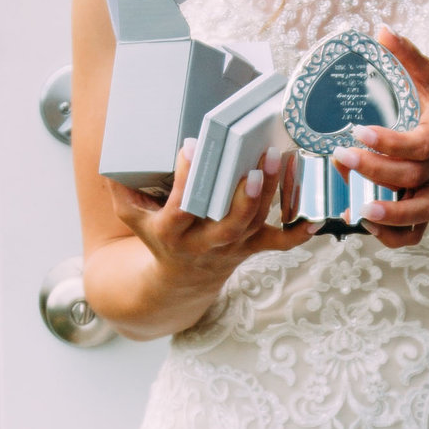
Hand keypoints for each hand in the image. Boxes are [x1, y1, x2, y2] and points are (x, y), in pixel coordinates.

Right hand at [100, 143, 312, 324]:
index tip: (190, 147)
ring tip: (281, 157)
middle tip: (257, 163)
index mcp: (174, 233)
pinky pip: (279, 242)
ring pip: (257, 223)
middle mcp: (207, 242)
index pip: (181, 206)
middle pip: (231, 222)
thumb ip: (120, 191)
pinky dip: (299, 232)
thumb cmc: (157, 237)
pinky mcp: (252, 247)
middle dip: (247, 194)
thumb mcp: (132, 217)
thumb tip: (112, 161)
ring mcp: (233, 246)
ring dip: (274, 192)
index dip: (186, 180)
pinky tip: (316, 215)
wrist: (179, 281)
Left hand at [338, 27, 428, 245]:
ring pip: (421, 210)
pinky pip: (418, 230)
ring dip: (391, 215)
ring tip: (358, 211)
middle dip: (376, 171)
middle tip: (341, 157)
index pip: (420, 143)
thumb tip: (380, 29)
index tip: (357, 131)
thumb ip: (408, 57)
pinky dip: (395, 235)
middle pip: (413, 176)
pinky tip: (366, 224)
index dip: (390, 143)